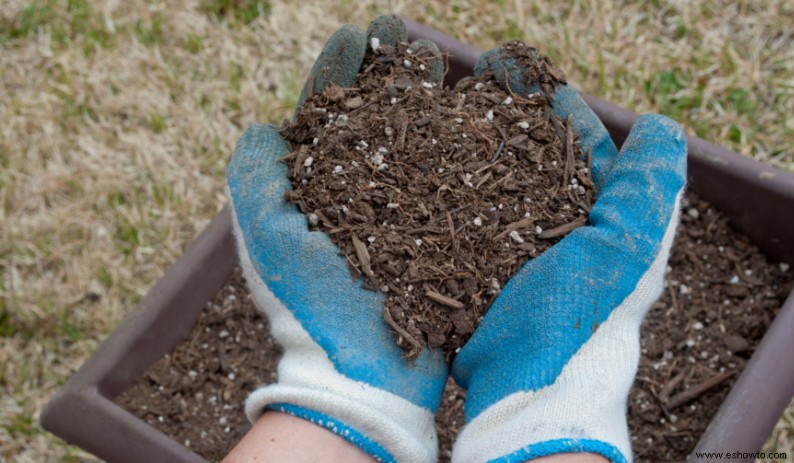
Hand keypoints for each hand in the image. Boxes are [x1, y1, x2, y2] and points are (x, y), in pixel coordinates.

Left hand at [226, 16, 447, 462]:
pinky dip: (476, 149)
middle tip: (405, 36)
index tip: (356, 36)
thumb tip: (264, 125)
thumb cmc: (307, 305)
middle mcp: (369, 199)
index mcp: (324, 192)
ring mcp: (411, 218)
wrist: (361, 373)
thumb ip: (256, 174)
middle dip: (395, 76)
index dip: (345, 75)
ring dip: (437, 101)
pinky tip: (489, 117)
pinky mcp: (448, 240)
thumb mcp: (268, 235)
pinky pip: (464, 185)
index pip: (335, 118)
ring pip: (426, 146)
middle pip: (384, 122)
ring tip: (450, 60)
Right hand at [451, 45, 687, 462]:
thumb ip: (644, 191)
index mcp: (600, 231)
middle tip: (491, 97)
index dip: (572, 125)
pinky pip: (463, 225)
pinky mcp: (475, 276)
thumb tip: (662, 128)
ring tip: (454, 125)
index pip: (588, 162)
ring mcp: (514, 259)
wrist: (523, 391)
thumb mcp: (622, 249)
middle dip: (518, 134)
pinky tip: (428, 175)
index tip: (547, 92)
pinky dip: (449, 199)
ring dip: (479, 161)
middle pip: (538, 173)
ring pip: (496, 195)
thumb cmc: (578, 321)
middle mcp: (559, 242)